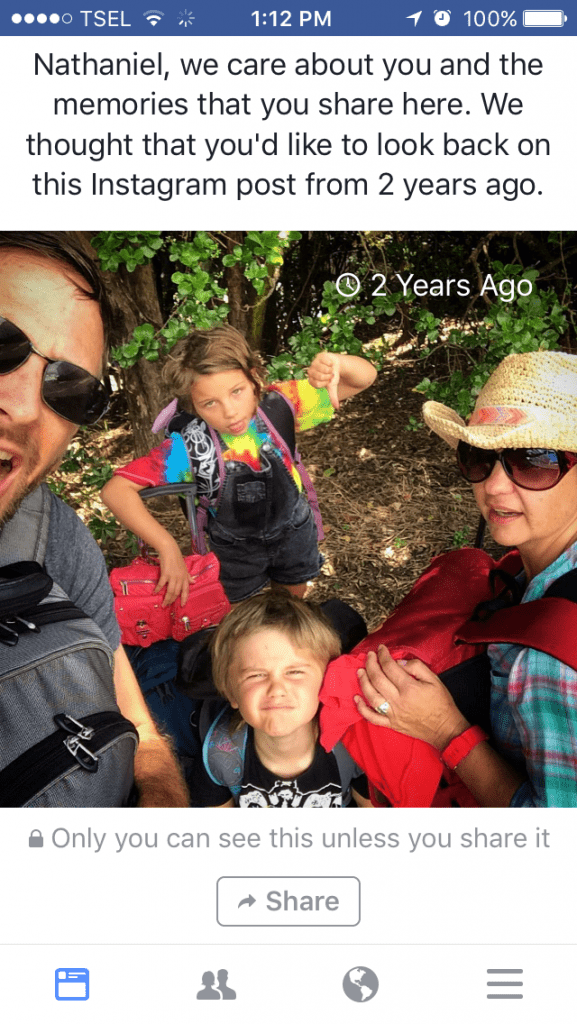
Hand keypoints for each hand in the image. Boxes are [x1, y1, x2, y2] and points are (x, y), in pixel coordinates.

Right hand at [154, 541, 192, 606]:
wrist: (170, 550)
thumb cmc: (177, 558)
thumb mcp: (184, 568)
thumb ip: (188, 576)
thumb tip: (194, 582)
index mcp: (185, 577)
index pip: (186, 590)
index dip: (184, 598)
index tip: (182, 605)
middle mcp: (180, 578)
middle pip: (177, 593)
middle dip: (172, 600)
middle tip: (167, 605)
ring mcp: (173, 576)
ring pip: (171, 591)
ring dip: (166, 598)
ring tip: (163, 603)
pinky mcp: (166, 574)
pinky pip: (162, 584)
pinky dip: (158, 589)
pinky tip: (154, 592)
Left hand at [307, 352, 340, 409]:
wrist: (336, 365)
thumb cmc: (332, 377)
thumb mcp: (332, 387)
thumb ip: (333, 397)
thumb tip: (337, 407)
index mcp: (311, 380)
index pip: (316, 384)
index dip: (324, 383)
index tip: (327, 381)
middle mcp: (310, 371)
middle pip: (319, 376)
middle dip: (328, 376)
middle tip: (329, 374)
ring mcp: (314, 363)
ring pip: (323, 368)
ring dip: (330, 369)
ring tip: (329, 369)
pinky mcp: (319, 356)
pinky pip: (326, 361)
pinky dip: (331, 363)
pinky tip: (329, 363)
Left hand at [354, 645, 468, 749]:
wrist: (445, 729)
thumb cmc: (441, 703)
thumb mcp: (435, 680)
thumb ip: (417, 667)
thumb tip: (399, 663)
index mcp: (409, 688)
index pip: (390, 667)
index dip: (383, 655)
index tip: (381, 648)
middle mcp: (398, 701)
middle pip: (377, 679)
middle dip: (370, 664)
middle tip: (369, 655)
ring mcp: (392, 714)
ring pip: (371, 696)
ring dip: (363, 682)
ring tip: (360, 671)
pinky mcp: (391, 724)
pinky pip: (372, 717)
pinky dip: (362, 708)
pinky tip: (356, 698)